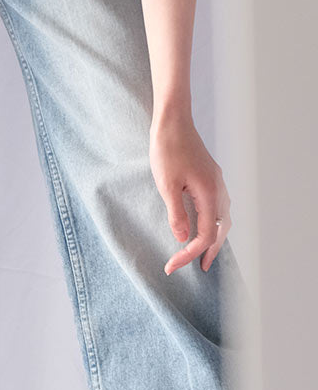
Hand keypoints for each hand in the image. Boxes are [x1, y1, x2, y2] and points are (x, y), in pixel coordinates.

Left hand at [148, 115, 231, 273]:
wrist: (173, 121)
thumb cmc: (167, 149)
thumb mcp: (166, 185)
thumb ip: (176, 214)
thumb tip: (183, 238)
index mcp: (209, 194)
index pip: (204, 235)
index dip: (188, 254)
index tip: (171, 266)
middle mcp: (218, 189)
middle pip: (220, 230)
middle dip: (210, 251)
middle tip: (200, 268)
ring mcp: (216, 181)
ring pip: (222, 217)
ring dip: (214, 237)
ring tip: (203, 252)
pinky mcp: (210, 176)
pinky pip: (218, 205)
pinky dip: (213, 221)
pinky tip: (203, 223)